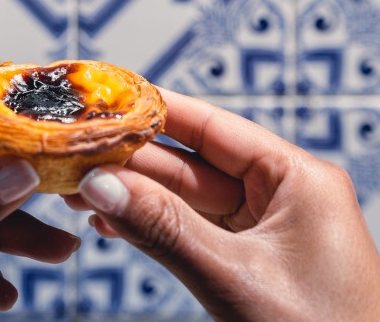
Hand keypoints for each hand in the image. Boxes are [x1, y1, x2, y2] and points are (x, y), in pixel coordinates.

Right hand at [67, 89, 379, 320]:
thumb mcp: (235, 278)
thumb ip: (164, 229)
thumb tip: (102, 185)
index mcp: (300, 180)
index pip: (216, 128)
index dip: (158, 112)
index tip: (109, 101)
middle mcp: (285, 197)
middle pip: (194, 164)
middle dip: (134, 162)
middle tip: (79, 155)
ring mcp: (268, 232)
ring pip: (188, 201)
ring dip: (137, 198)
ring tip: (82, 190)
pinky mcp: (253, 264)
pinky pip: (195, 234)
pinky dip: (155, 229)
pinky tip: (114, 223)